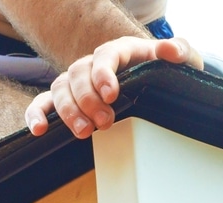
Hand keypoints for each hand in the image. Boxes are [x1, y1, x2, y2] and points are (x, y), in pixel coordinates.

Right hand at [25, 36, 203, 138]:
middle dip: (89, 100)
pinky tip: (39, 130)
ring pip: (61, 89)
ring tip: (84, 132)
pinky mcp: (71, 99)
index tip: (112, 94)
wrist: (162, 85)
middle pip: (79, 74)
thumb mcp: (184, 61)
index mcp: (121, 50)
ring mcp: (81, 81)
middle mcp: (96, 63)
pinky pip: (46, 102)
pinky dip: (38, 114)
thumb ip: (180, 52)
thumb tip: (170, 51)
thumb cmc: (169, 73)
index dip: (104, 73)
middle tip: (105, 122)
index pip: (106, 55)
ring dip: (68, 111)